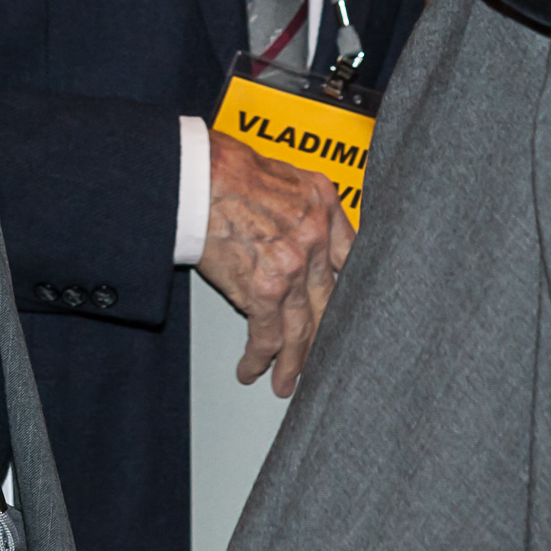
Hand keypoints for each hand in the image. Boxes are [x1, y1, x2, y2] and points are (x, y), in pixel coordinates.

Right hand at [196, 131, 349, 396]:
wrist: (199, 176)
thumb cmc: (229, 168)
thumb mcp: (287, 173)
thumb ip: (306, 204)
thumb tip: (304, 229)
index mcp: (324, 207)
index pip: (351, 259)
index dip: (349, 291)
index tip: (347, 313)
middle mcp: (316, 239)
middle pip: (328, 303)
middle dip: (321, 338)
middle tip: (318, 361)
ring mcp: (294, 268)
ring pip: (301, 328)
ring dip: (292, 360)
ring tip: (285, 381)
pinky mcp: (264, 289)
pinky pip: (266, 335)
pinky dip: (259, 357)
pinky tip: (252, 368)